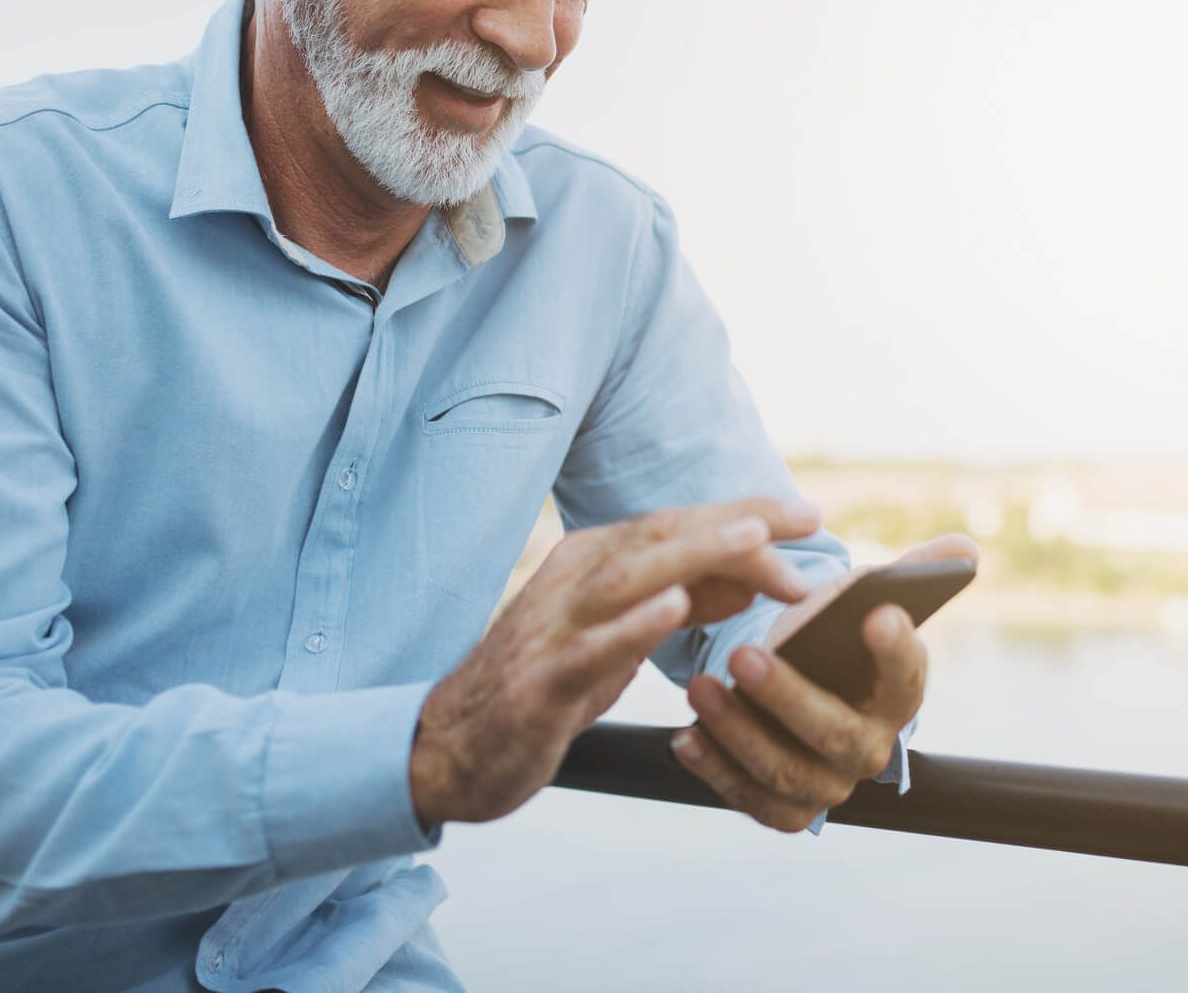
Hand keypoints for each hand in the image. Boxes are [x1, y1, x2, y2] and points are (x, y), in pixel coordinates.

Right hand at [409, 498, 823, 827]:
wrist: (453, 744)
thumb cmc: (545, 683)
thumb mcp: (619, 638)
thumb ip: (676, 603)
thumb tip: (747, 574)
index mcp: (590, 564)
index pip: (674, 526)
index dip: (741, 515)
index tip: (805, 513)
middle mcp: (571, 581)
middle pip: (657, 537)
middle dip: (733, 524)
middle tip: (800, 519)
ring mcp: (552, 628)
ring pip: (627, 576)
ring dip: (692, 553)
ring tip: (752, 541)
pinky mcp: (538, 682)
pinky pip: (588, 648)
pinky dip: (633, 623)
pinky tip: (675, 608)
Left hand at [669, 532, 979, 831]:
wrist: (798, 688)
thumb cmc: (830, 637)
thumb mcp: (861, 600)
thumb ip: (910, 574)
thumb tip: (967, 547)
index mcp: (897, 696)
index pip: (907, 677)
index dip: (897, 649)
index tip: (879, 613)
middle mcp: (869, 749)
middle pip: (835, 733)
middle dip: (788, 696)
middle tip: (743, 653)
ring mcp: (827, 784)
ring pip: (785, 771)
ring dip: (738, 731)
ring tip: (699, 686)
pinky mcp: (784, 808)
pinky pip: (750, 798)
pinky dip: (714, 769)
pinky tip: (684, 737)